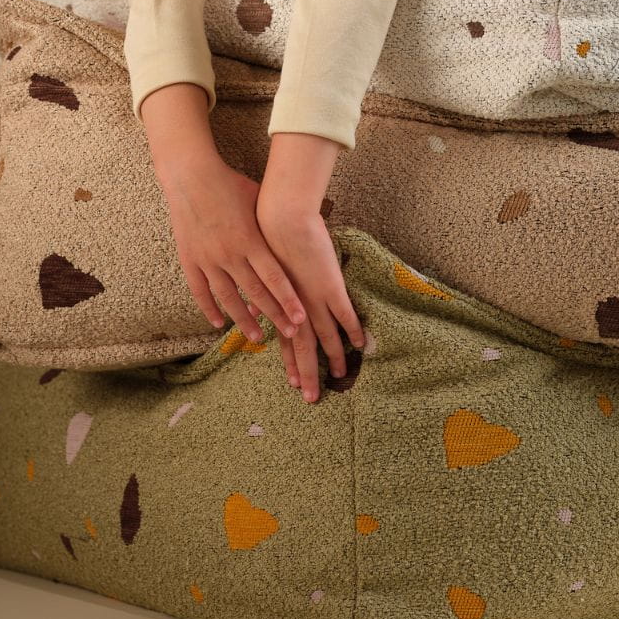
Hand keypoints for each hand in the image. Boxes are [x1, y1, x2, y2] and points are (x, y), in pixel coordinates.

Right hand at [158, 156, 307, 343]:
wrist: (191, 176)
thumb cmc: (230, 184)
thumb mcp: (258, 201)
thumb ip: (273, 224)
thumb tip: (298, 233)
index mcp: (251, 239)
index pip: (274, 278)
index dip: (288, 300)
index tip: (301, 319)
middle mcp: (230, 253)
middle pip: (256, 293)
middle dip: (275, 315)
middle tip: (290, 334)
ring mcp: (208, 258)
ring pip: (228, 297)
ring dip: (244, 319)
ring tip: (257, 337)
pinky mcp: (189, 259)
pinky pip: (200, 290)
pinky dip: (209, 309)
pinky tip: (219, 323)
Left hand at [255, 202, 365, 403]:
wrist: (279, 220)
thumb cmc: (266, 237)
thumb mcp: (259, 267)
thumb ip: (262, 289)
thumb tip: (257, 303)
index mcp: (277, 302)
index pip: (284, 340)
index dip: (290, 362)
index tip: (292, 383)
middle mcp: (294, 307)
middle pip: (301, 348)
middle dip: (306, 374)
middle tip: (310, 398)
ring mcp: (313, 299)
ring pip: (325, 337)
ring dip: (332, 358)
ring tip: (341, 375)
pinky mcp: (330, 287)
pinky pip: (345, 314)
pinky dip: (352, 330)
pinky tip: (360, 344)